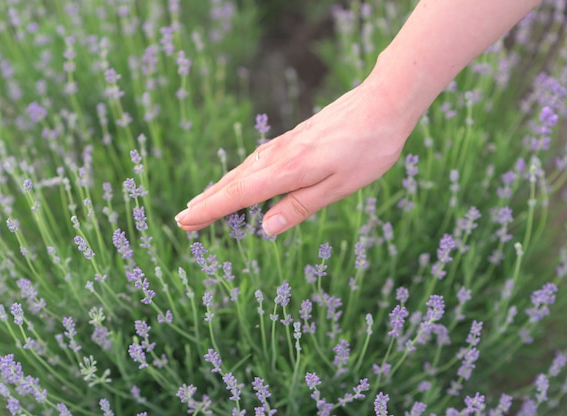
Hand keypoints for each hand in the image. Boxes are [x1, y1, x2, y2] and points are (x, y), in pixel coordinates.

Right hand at [175, 77, 416, 235]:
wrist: (383, 103)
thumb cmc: (367, 149)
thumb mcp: (337, 187)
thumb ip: (299, 207)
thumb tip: (265, 228)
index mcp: (286, 171)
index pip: (237, 196)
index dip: (210, 211)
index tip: (185, 222)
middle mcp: (278, 156)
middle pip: (233, 182)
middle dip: (207, 202)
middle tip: (182, 219)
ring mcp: (285, 145)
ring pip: (243, 170)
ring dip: (219, 188)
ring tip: (201, 202)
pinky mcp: (294, 139)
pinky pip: (257, 161)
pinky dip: (240, 174)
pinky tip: (240, 178)